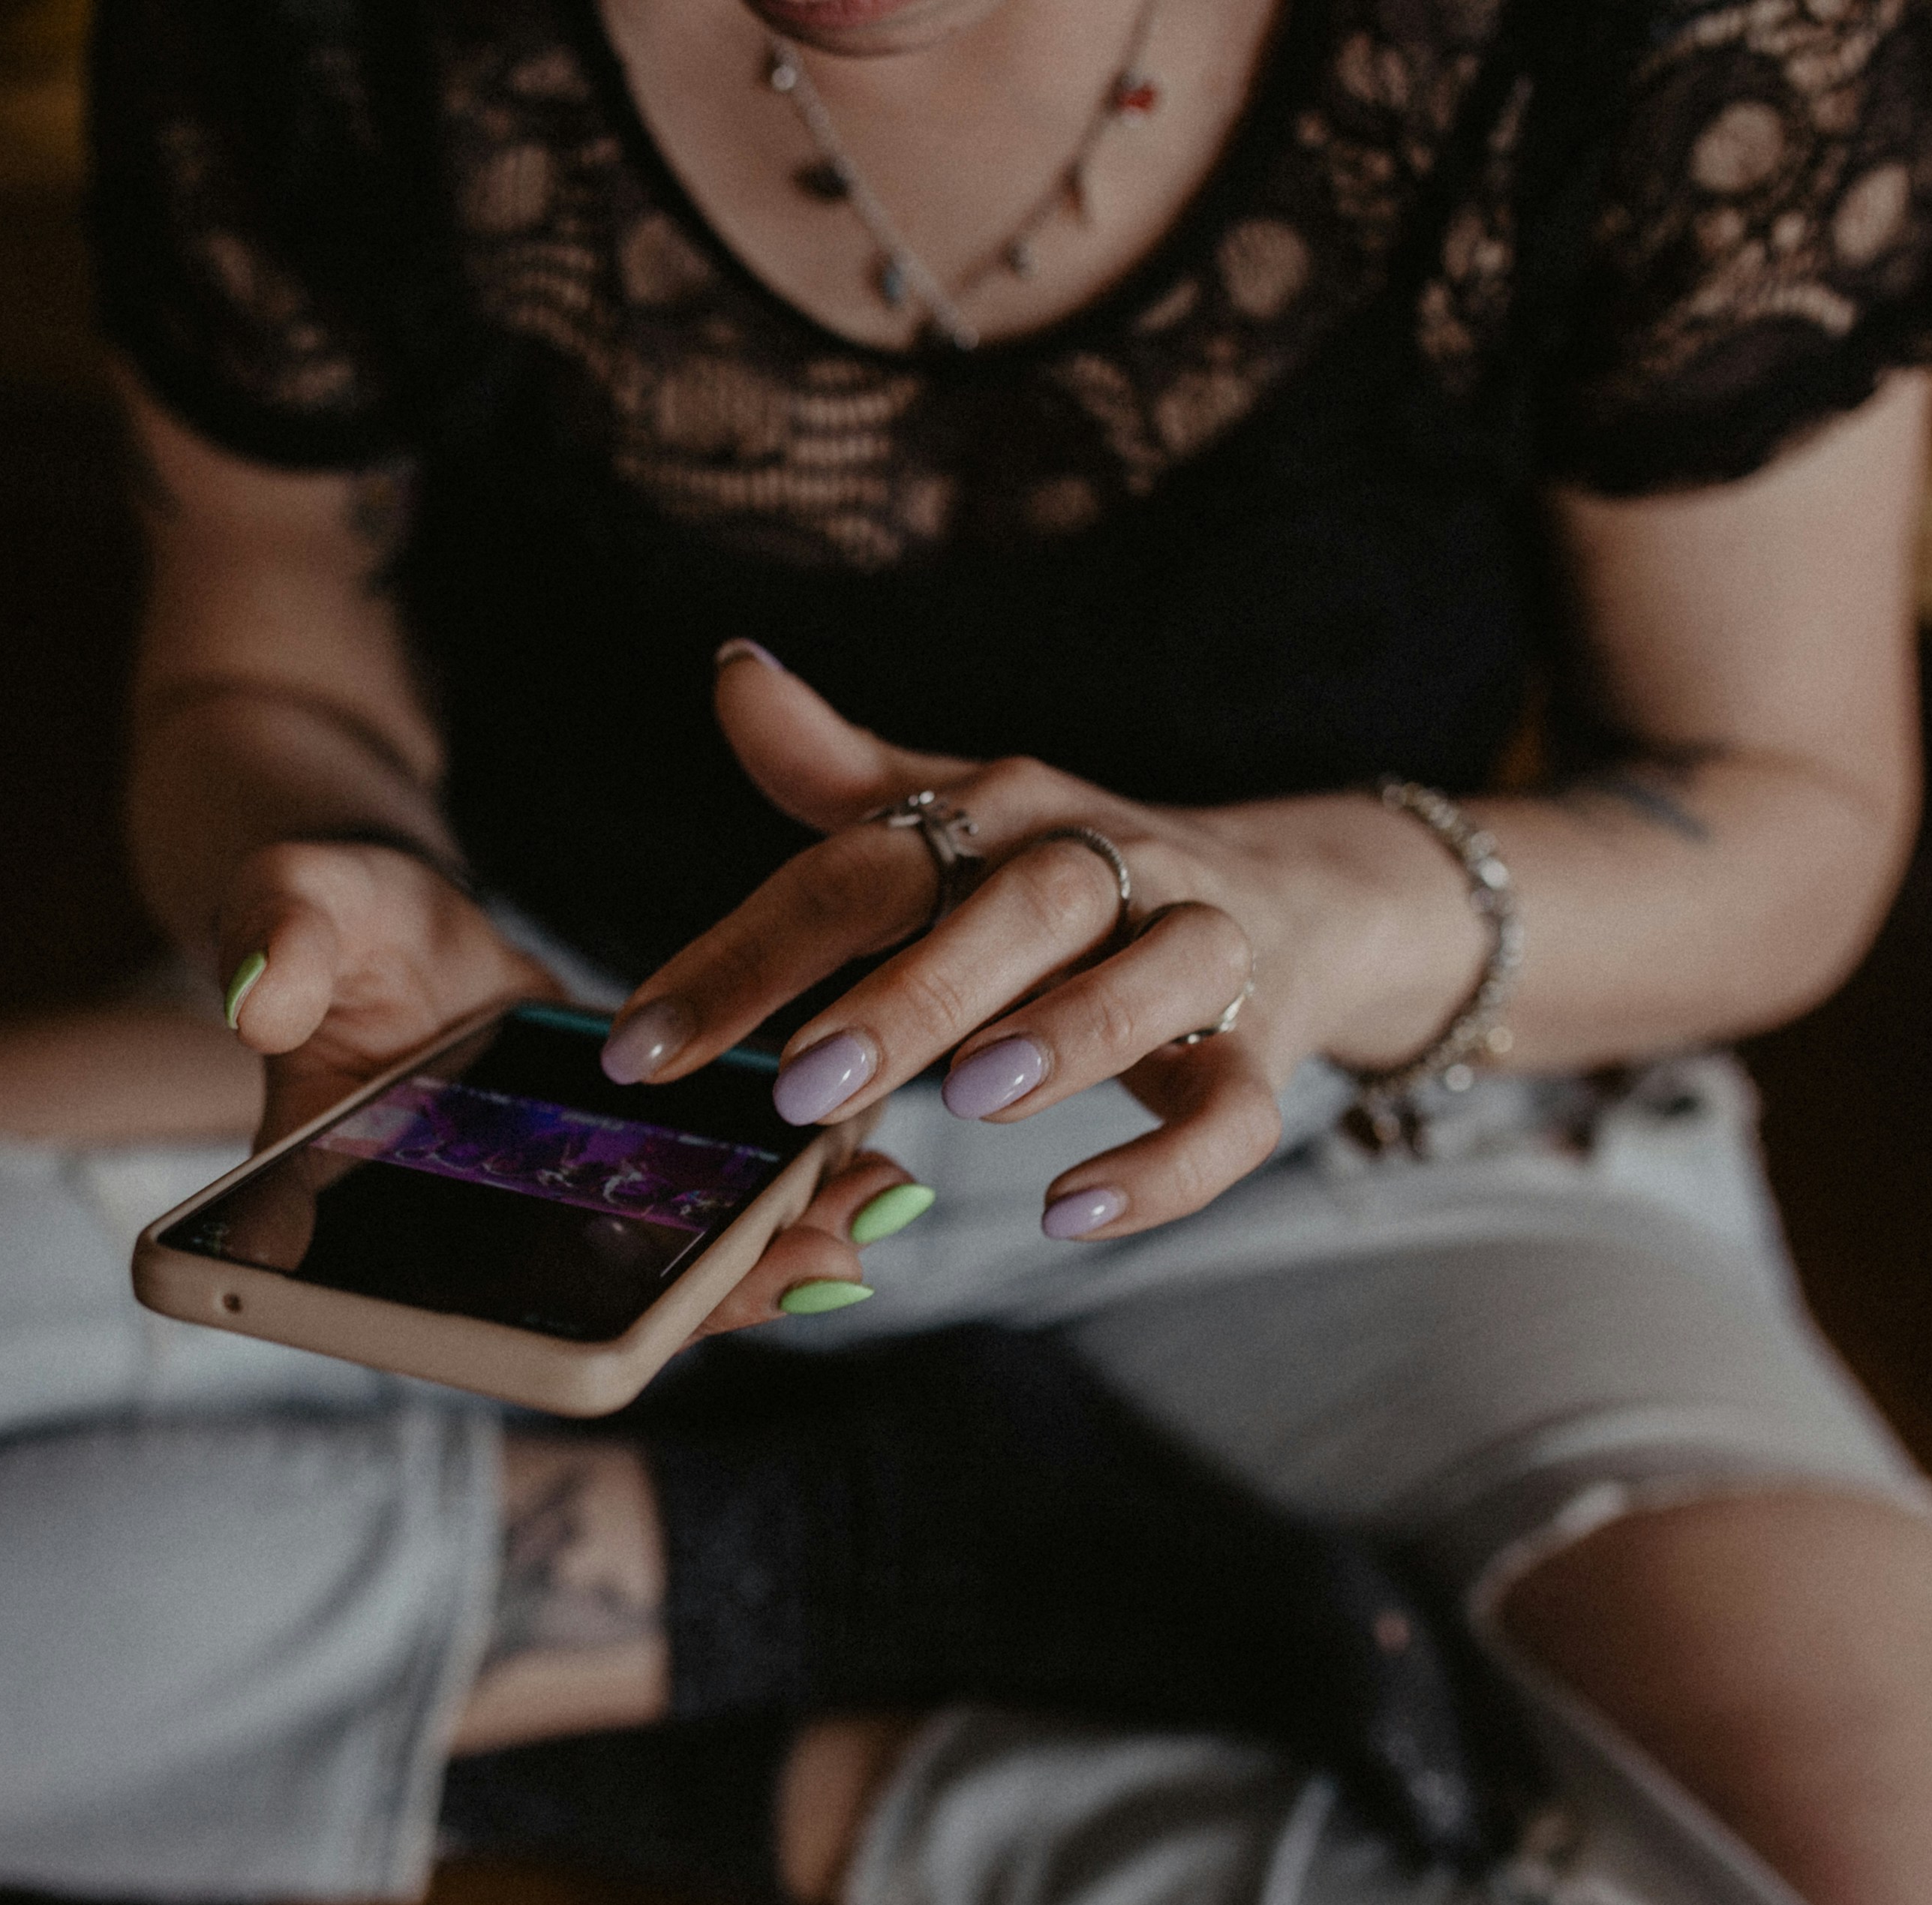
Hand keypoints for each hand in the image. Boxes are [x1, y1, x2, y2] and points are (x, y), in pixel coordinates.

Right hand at [218, 837, 924, 1330]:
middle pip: (595, 1312)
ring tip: (868, 1212)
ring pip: (664, 1272)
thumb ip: (275, 942)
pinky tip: (866, 1155)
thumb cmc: (323, 922)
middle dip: (712, 1299)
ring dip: (769, 1254)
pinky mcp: (620, 1174)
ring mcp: (555, 1218)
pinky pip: (699, 1208)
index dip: (546, 1335)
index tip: (642, 1327)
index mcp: (364, 1225)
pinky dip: (781, 1190)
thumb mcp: (291, 906)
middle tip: (820, 1267)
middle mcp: (471, 1248)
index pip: (452, 1311)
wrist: (388, 922)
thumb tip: (259, 997)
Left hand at [602, 644, 1469, 1239]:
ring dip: (1060, 1037)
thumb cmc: (1074, 874)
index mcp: (1009, 811)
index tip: (641, 1046)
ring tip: (968, 1102)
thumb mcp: (959, 814)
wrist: (1290, 899)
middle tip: (800, 1083)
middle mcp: (1108, 866)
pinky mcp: (1259, 1051)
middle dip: (912, 992)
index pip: (866, 867)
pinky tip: (1071, 1210)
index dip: (748, 953)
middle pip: (1018, 908)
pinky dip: (1164, 1166)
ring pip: (1146, 982)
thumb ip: (838, 773)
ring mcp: (1197, 954)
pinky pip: (1232, 1111)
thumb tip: (731, 667)